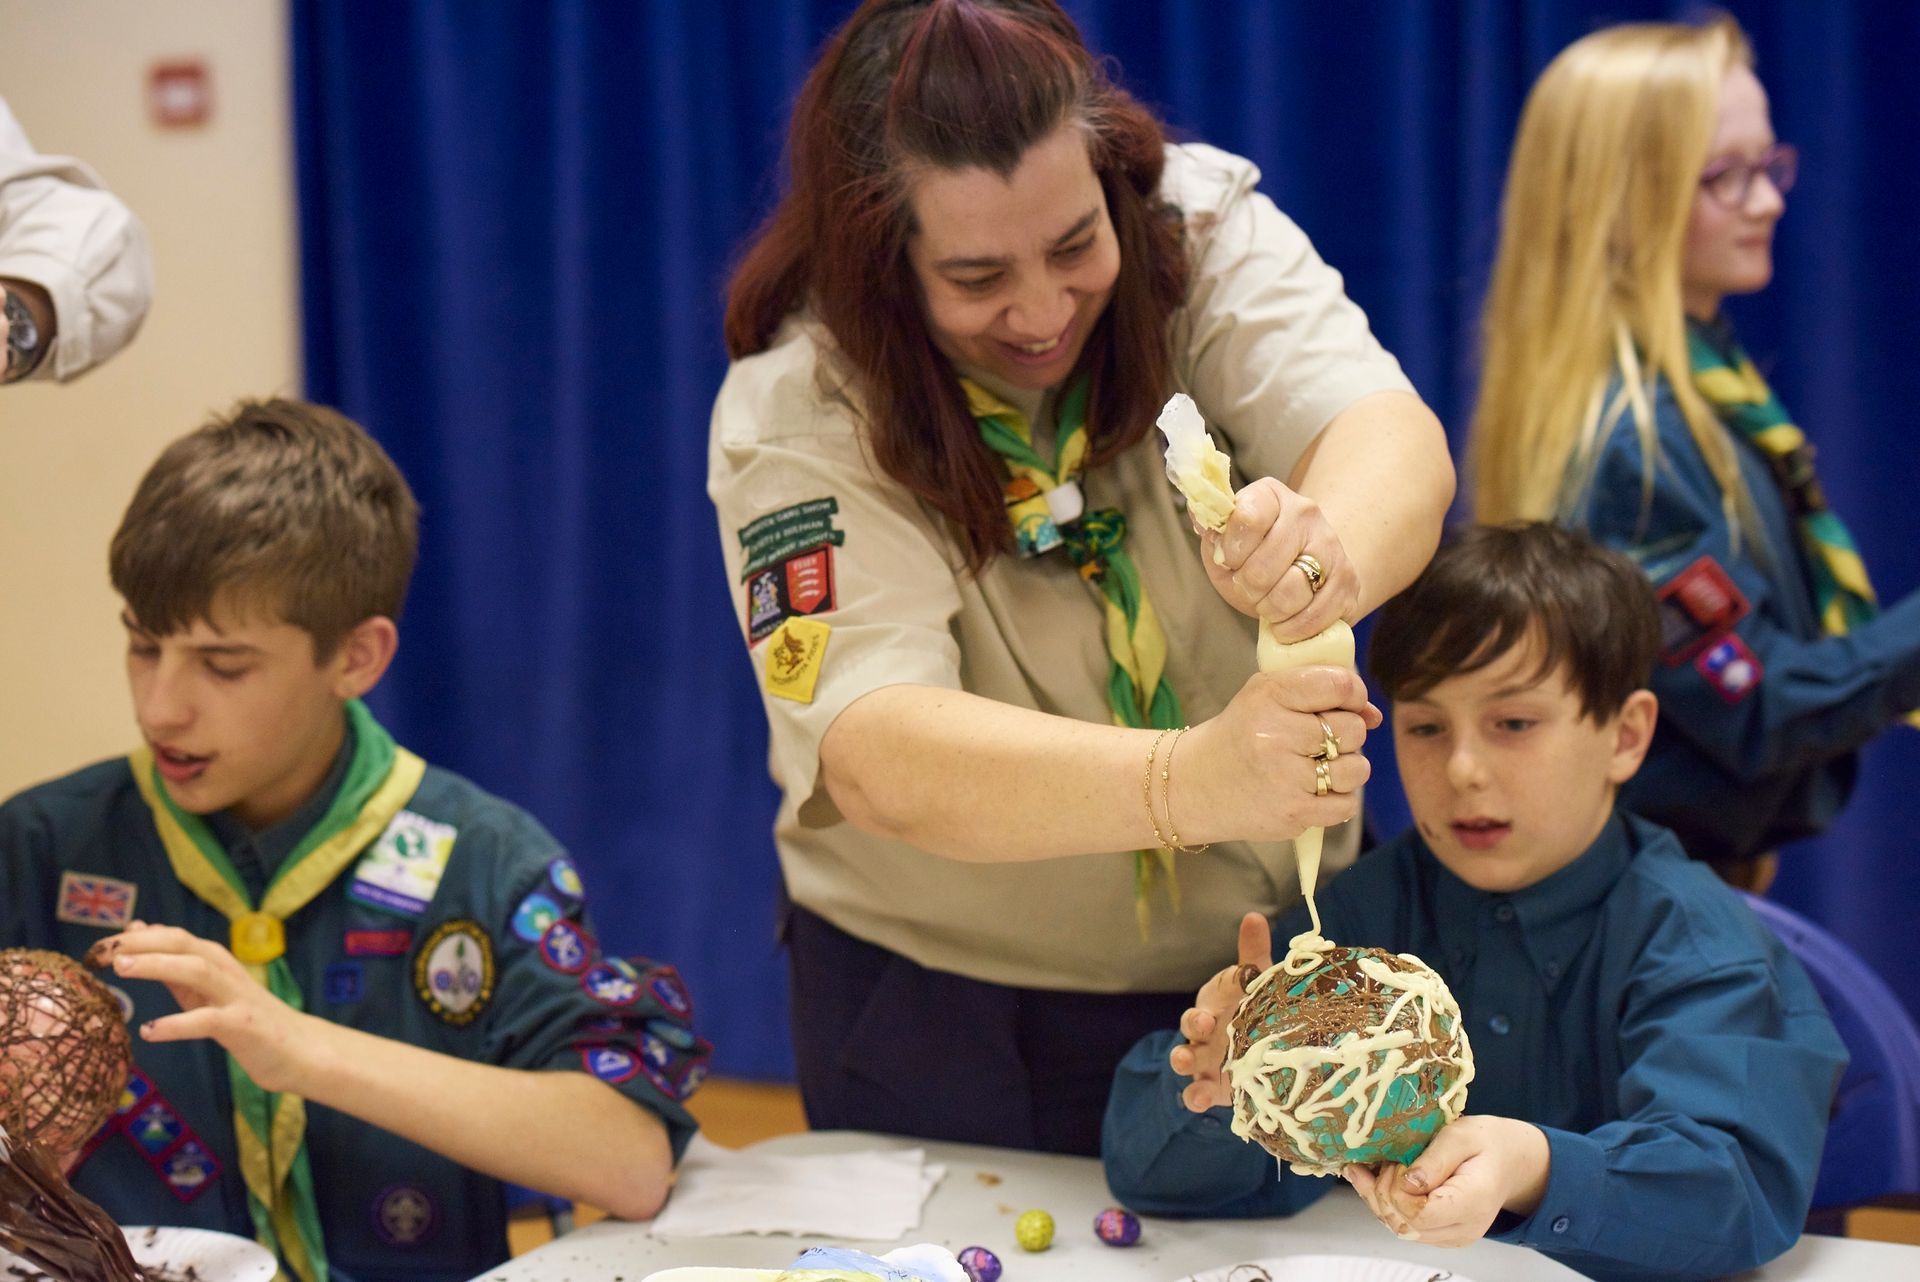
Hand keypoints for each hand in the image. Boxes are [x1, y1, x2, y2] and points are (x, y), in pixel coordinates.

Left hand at [89, 923, 325, 1094]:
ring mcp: (236, 997)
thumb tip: (135, 929)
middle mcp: (225, 971)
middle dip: (142, 943)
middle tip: (103, 951)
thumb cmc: (246, 1019)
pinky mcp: (243, 1026)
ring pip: (198, 970)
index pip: (171, 937)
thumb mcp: (206, 988)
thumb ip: (172, 961)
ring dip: (159, 965)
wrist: (298, 1049)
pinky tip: (151, 1031)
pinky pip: (208, 1021)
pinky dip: (178, 1023)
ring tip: (122, 969)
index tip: (97, 948)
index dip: (133, 938)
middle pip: (184, 944)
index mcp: (215, 961)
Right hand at [1169, 912, 1273, 1111]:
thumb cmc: (1254, 1007)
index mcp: (1213, 1004)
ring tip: (1186, 1064)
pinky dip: (1195, 1097)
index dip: (1201, 1010)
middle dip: (1192, 1028)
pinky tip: (1199, 1100)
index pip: (1203, 1002)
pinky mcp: (1212, 1086)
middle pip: (1189, 1029)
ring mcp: (1205, 1060)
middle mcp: (1204, 1032)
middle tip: (1202, 1028)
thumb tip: (1254, 916)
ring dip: (1183, 1061)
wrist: (1266, 1049)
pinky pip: (1197, 1093)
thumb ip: (1252, 954)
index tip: (1207, 1015)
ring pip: (1185, 1059)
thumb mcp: (1256, 983)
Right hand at [1177, 666, 1378, 843]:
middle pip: (1352, 729)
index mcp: (1269, 696)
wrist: (1193, 785)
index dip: (1354, 693)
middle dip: (1347, 735)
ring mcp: (1284, 778)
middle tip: (1321, 741)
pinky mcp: (1292, 813)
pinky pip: (1346, 805)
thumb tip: (1374, 714)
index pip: (1340, 685)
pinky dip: (1338, 799)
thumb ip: (1320, 694)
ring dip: (1347, 769)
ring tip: (1320, 767)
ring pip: (1356, 769)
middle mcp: (1276, 735)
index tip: (1346, 702)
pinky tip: (1315, 791)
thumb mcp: (1266, 696)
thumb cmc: (1239, 735)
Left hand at [1197, 477, 1359, 643]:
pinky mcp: (1348, 581)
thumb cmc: (1257, 558)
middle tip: (1248, 589)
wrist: (1307, 567)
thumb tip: (1202, 520)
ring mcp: (1332, 546)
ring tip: (1268, 605)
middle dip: (1247, 588)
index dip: (1231, 551)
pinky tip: (1285, 623)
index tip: (1229, 561)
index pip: (1247, 519)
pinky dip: (1293, 629)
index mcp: (1270, 496)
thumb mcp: (1225, 543)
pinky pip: (1315, 616)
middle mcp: (1305, 513)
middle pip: (1264, 567)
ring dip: (1270, 609)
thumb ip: (1211, 531)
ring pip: (1290, 593)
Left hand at [1346, 1116, 1550, 1247]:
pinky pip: (1406, 1228)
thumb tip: (1406, 1183)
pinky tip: (1377, 1181)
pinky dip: (1387, 1205)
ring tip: (1375, 1169)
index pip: (1420, 1215)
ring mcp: (1453, 1237)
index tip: (1399, 1163)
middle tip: (1389, 1162)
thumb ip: (1434, 1160)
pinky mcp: (1442, 1236)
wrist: (1508, 1161)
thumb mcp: (1461, 1135)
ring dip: (1380, 1200)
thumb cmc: (1486, 1143)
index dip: (1398, 1191)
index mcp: (1474, 1202)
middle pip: (1406, 1226)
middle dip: (1384, 1193)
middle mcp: (1465, 1229)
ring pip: (1401, 1230)